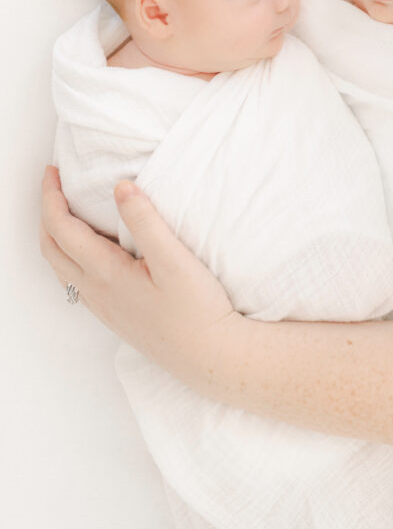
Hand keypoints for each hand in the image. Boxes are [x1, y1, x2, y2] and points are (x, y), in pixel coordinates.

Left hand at [40, 166, 238, 390]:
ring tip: (66, 211)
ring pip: (61, 267)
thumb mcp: (174, 260)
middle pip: (51, 248)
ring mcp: (103, 307)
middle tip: (54, 184)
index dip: (51, 197)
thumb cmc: (196, 310)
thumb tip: (121, 187)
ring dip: (55, 236)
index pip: (62, 228)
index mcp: (105, 273)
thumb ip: (145, 221)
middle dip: (46, 213)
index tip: (53, 171)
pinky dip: (69, 256)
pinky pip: (76, 282)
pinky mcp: (115, 315)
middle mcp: (96, 292)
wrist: (209, 357)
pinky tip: (90, 251)